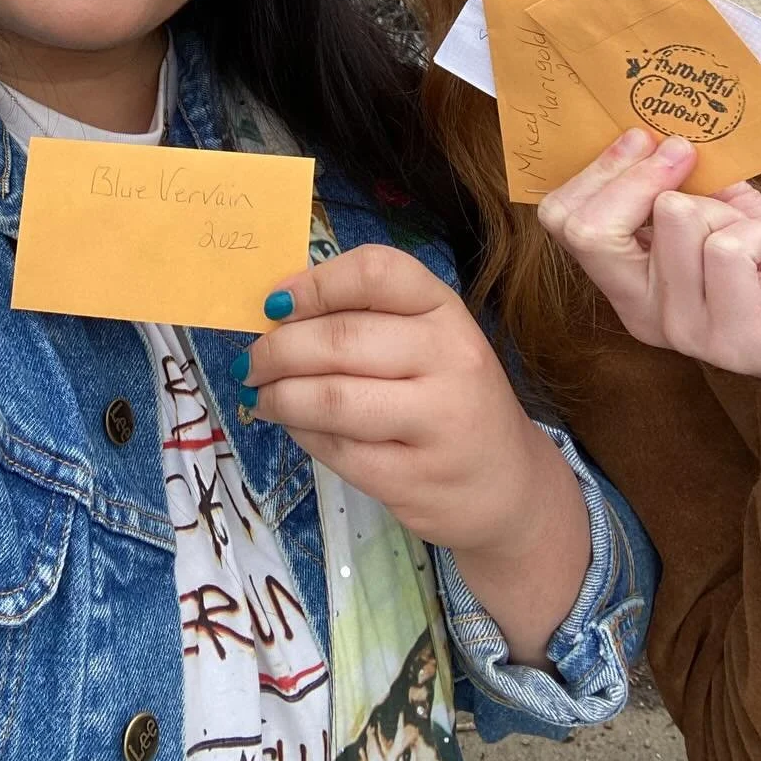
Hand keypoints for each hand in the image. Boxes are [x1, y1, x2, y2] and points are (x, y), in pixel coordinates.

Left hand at [238, 244, 588, 636]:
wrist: (510, 487)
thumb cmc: (450, 397)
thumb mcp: (427, 341)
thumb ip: (365, 319)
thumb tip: (276, 309)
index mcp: (446, 311)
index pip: (376, 273)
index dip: (314, 284)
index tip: (274, 304)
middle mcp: (452, 359)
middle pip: (340, 341)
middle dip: (278, 350)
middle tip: (250, 361)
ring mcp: (439, 423)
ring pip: (332, 399)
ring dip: (279, 396)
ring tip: (259, 395)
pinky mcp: (417, 480)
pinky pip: (338, 451)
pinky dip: (301, 434)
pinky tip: (293, 426)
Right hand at [539, 130, 760, 456]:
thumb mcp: (722, 206)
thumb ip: (683, 178)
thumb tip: (654, 124)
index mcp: (627, 280)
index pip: (563, 222)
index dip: (598, 170)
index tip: (643, 139)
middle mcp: (641, 312)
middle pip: (589, 230)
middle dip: (640, 175)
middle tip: (684, 157)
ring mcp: (684, 331)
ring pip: (675, 219)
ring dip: (725, 208)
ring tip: (751, 233)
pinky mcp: (734, 339)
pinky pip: (727, 248)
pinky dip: (760, 233)